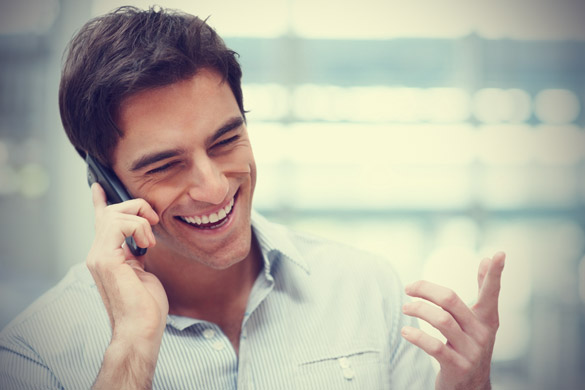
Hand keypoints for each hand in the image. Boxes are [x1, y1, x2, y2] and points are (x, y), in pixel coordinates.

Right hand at [87, 183, 167, 347]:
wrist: (141, 328)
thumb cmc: (146, 306)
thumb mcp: (143, 271)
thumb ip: (136, 253)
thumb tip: (142, 240)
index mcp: (106, 256)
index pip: (100, 222)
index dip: (99, 202)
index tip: (97, 187)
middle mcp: (97, 254)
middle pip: (110, 212)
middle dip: (136, 207)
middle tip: (155, 220)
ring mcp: (98, 256)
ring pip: (114, 214)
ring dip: (140, 218)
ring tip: (151, 239)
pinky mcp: (105, 259)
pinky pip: (119, 224)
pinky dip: (139, 227)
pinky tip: (147, 244)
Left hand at [401, 252, 504, 389]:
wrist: (471, 388)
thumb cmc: (470, 346)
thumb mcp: (479, 321)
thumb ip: (483, 291)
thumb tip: (486, 258)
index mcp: (487, 319)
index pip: (491, 292)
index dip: (494, 274)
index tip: (497, 253)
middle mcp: (482, 333)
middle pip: (451, 300)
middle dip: (425, 290)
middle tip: (409, 288)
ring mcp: (471, 351)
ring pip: (441, 320)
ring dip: (417, 310)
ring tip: (405, 307)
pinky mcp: (457, 367)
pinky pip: (434, 346)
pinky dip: (416, 336)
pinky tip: (405, 332)